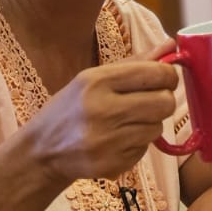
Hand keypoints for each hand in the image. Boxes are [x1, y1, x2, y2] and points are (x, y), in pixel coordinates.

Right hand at [30, 41, 178, 180]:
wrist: (41, 151)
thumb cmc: (70, 108)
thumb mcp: (93, 78)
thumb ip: (135, 62)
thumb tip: (171, 45)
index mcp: (96, 81)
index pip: (156, 74)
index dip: (168, 76)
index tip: (164, 79)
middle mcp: (102, 110)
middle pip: (165, 103)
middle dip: (163, 101)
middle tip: (149, 102)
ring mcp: (107, 141)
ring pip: (157, 128)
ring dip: (148, 124)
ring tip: (125, 123)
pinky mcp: (112, 165)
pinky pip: (144, 150)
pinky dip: (136, 144)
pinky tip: (116, 141)